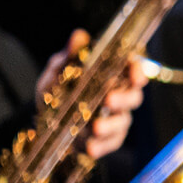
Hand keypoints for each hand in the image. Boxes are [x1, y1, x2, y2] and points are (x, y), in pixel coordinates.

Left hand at [36, 34, 142, 162]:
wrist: (44, 125)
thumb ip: (69, 56)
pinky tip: (89, 147)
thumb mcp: (58, 73)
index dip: (138, 70)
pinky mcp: (108, 140)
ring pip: (123, 122)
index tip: (133, 71)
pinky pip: (110, 144)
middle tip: (109, 99)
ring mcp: (116, 119)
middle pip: (134, 97)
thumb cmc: (58, 92)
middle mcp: (120, 96)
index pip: (134, 70)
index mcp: (113, 76)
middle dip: (124, 98)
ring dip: (111, 125)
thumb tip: (79, 35)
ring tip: (94, 127)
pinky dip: (100, 146)